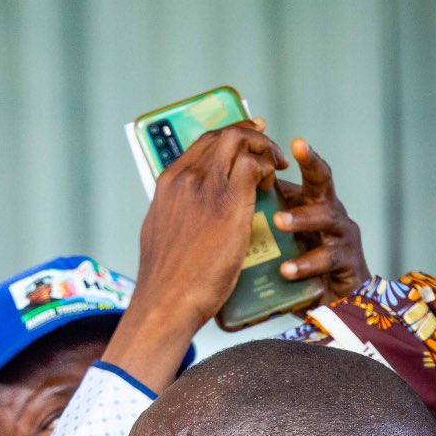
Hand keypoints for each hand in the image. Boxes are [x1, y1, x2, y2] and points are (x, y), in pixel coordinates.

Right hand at [106, 119, 288, 385]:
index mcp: (168, 184)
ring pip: (241, 143)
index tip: (251, 137)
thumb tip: (183, 209)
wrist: (167, 300)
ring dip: (264, 149)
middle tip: (270, 153)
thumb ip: (175, 211)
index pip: (203, 142)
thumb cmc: (166, 278)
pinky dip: (268, 169)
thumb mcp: (160, 231)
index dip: (232, 134)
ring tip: (275, 168)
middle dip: (253, 137)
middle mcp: (185, 179)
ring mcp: (206, 189)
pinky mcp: (228, 204)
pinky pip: (255, 166)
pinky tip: (272, 186)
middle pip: (224, 135)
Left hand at [273, 138, 369, 303]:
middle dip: (312, 169)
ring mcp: (341, 238)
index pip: (304, 172)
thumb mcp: (275, 235)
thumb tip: (218, 195)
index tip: (293, 139)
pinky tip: (286, 269)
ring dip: (301, 218)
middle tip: (278, 171)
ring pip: (327, 219)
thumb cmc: (297, 262)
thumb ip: (259, 214)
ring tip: (278, 222)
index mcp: (310, 203)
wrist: (330, 304)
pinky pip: (328, 260)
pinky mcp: (347, 265)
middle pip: (324, 184)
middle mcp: (330, 214)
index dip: (301, 155)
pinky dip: (305, 264)